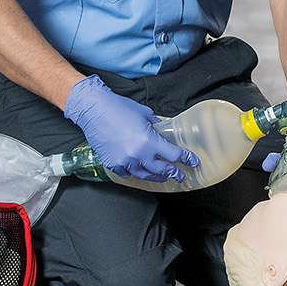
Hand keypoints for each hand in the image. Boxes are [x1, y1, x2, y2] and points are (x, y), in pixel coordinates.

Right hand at [62, 75, 197, 182]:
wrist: (94, 110)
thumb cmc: (119, 108)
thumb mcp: (145, 114)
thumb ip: (155, 125)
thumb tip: (161, 130)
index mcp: (150, 141)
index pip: (173, 155)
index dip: (185, 159)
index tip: (192, 162)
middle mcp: (138, 155)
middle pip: (161, 170)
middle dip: (173, 173)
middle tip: (180, 176)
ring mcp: (124, 161)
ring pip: (144, 175)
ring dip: (156, 177)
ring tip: (163, 178)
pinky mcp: (112, 163)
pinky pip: (127, 173)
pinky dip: (135, 173)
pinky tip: (140, 172)